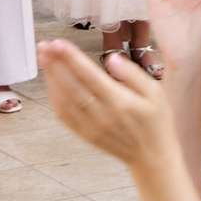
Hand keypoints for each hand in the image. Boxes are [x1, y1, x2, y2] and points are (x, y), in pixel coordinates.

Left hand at [35, 37, 177, 171]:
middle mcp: (102, 115)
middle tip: (45, 46)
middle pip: (71, 86)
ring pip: (63, 100)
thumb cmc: (156, 123)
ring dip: (51, 78)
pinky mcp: (85, 134)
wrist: (152, 157)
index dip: (72, 58)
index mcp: (120, 102)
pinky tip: (51, 82)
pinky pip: (64, 114)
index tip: (59, 43)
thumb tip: (112, 59)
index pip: (90, 75)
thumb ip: (133, 74)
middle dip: (56, 64)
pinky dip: (54, 96)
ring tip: (44, 59)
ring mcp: (91, 127)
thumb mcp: (156, 93)